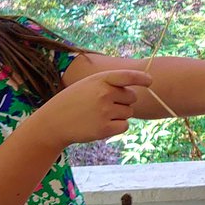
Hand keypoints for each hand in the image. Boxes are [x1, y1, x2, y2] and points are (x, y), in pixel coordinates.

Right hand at [35, 69, 152, 145]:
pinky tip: (102, 124)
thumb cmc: (74, 101)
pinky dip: (118, 126)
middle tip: (105, 105)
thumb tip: (136, 90)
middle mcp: (104, 94)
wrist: (54, 122)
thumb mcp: (88, 84)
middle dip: (124, 101)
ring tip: (99, 115)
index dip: (140, 78)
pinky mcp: (105, 128)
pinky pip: (124, 126)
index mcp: (100, 79)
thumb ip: (109, 84)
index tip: (150, 81)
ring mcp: (105, 111)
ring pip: (129, 112)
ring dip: (119, 115)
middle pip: (132, 97)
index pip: (126, 76)